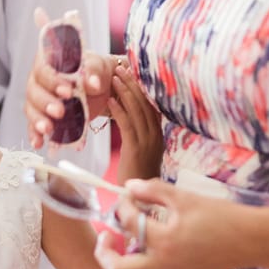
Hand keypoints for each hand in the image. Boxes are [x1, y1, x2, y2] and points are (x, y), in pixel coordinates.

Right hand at [25, 7, 115, 149]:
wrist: (104, 89)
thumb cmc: (97, 72)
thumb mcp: (98, 67)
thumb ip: (94, 72)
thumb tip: (92, 83)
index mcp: (49, 61)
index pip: (44, 70)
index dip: (53, 81)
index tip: (68, 92)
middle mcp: (40, 80)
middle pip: (34, 91)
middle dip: (45, 103)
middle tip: (59, 112)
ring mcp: (39, 99)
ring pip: (32, 109)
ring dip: (38, 120)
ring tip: (47, 129)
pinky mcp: (44, 117)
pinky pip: (35, 126)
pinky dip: (35, 135)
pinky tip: (39, 143)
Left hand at [95, 178, 253, 268]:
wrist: (249, 240)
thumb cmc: (220, 216)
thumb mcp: (185, 198)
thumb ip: (153, 190)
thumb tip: (128, 186)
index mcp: (163, 240)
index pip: (128, 223)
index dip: (122, 206)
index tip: (127, 198)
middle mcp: (164, 265)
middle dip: (104, 253)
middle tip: (106, 237)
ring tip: (128, 253)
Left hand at [108, 61, 163, 183]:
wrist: (143, 202)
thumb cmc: (138, 178)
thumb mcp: (143, 154)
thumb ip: (141, 137)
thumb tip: (133, 122)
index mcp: (159, 134)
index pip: (152, 104)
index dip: (143, 86)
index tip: (132, 71)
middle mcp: (156, 135)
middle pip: (146, 102)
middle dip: (132, 83)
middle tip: (120, 66)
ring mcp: (148, 142)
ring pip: (137, 110)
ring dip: (124, 91)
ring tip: (114, 76)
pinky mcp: (136, 149)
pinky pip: (127, 124)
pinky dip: (119, 110)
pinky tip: (110, 100)